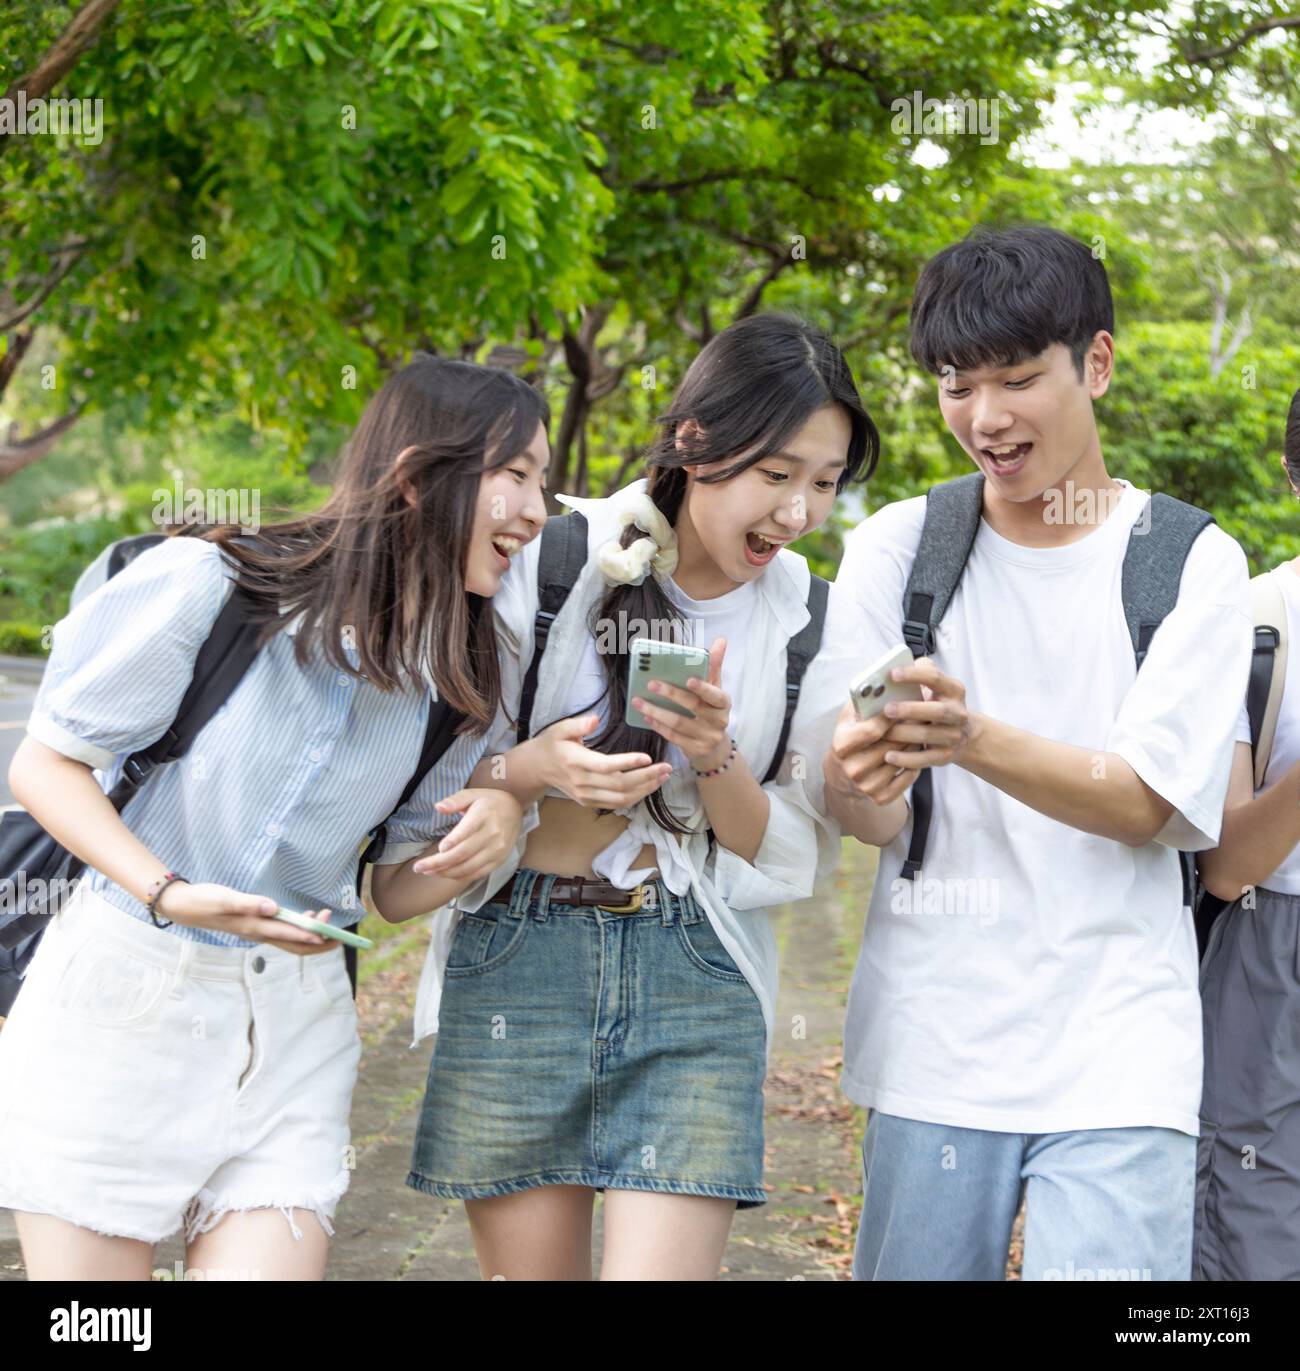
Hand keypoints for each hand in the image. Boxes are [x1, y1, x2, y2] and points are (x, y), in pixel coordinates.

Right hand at [153, 880, 337, 955]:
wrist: (184, 905)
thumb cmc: (204, 901)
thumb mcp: (225, 899)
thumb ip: (249, 903)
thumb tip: (274, 908)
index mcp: (254, 927)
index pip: (289, 935)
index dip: (311, 936)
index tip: (330, 934)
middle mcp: (258, 933)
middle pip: (294, 944)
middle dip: (318, 942)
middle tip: (339, 934)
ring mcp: (256, 931)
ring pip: (289, 938)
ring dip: (309, 934)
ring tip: (327, 922)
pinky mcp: (254, 925)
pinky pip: (281, 932)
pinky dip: (297, 928)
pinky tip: (305, 918)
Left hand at [410, 787, 524, 882]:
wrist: (515, 811)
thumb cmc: (489, 801)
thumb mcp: (473, 794)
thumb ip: (455, 800)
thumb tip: (438, 807)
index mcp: (484, 815)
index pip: (468, 831)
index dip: (453, 841)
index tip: (439, 849)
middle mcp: (492, 835)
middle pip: (463, 853)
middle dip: (438, 863)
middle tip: (418, 867)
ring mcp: (497, 850)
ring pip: (468, 867)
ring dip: (445, 872)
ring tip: (427, 872)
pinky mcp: (498, 861)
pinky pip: (477, 874)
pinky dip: (459, 876)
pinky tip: (444, 874)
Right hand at [533, 713, 671, 808]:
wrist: (537, 768)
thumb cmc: (551, 744)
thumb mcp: (560, 728)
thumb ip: (578, 724)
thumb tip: (595, 719)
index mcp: (576, 762)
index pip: (606, 766)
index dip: (628, 763)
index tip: (648, 758)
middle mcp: (582, 783)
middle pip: (619, 785)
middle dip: (646, 777)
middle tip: (666, 768)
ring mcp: (586, 796)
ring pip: (621, 798)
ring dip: (645, 789)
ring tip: (663, 777)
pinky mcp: (589, 802)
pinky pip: (617, 804)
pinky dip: (636, 797)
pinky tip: (649, 786)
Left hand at [631, 637, 732, 769]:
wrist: (714, 746)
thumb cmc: (711, 709)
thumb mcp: (714, 688)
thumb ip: (714, 666)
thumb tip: (721, 640)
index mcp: (723, 703)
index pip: (715, 695)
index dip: (703, 688)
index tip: (688, 679)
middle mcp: (719, 721)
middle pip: (693, 706)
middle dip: (671, 694)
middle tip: (651, 684)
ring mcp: (708, 737)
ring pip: (679, 723)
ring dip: (656, 711)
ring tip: (639, 701)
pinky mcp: (696, 750)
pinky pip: (674, 737)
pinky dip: (658, 726)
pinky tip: (646, 717)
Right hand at [824, 701, 916, 805]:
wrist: (844, 772)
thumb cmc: (851, 734)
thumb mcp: (849, 716)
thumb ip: (862, 700)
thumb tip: (884, 686)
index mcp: (841, 745)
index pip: (872, 731)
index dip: (891, 717)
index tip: (905, 704)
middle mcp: (852, 768)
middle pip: (891, 745)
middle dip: (908, 729)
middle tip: (924, 715)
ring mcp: (865, 785)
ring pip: (902, 760)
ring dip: (914, 745)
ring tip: (921, 732)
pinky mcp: (879, 797)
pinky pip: (907, 779)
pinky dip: (914, 765)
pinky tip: (915, 754)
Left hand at [877, 658, 971, 772]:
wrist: (963, 735)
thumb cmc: (937, 704)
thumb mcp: (934, 686)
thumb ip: (919, 673)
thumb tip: (893, 666)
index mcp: (953, 690)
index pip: (935, 678)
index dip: (914, 675)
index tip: (892, 674)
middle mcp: (957, 712)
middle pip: (938, 710)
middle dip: (911, 709)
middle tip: (887, 709)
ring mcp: (953, 735)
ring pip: (929, 736)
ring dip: (904, 734)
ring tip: (882, 733)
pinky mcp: (946, 755)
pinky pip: (925, 759)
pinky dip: (906, 759)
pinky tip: (889, 756)